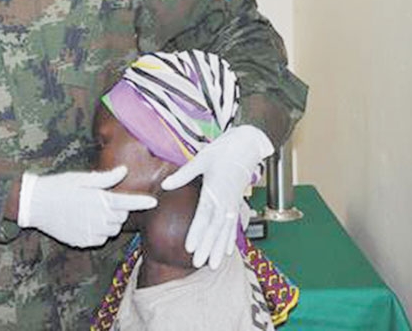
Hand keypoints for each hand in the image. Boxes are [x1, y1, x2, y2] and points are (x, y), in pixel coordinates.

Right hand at [18, 166, 156, 247]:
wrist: (36, 205)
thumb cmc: (59, 187)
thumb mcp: (81, 178)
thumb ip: (105, 178)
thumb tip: (124, 170)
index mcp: (99, 199)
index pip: (128, 202)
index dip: (142, 202)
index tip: (154, 202)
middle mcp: (98, 218)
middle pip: (121, 216)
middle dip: (118, 209)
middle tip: (103, 199)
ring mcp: (90, 232)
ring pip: (112, 230)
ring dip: (109, 221)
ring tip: (94, 210)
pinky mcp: (83, 241)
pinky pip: (100, 239)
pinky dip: (98, 231)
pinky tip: (86, 221)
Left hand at [161, 125, 272, 268]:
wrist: (246, 146)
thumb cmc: (223, 151)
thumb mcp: (201, 160)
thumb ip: (183, 175)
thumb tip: (165, 184)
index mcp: (214, 190)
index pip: (203, 216)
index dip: (196, 233)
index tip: (189, 248)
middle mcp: (225, 200)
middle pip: (215, 228)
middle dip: (206, 247)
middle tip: (199, 264)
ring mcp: (233, 203)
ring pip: (225, 231)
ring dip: (218, 248)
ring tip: (212, 265)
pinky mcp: (237, 203)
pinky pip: (233, 225)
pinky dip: (230, 239)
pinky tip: (226, 251)